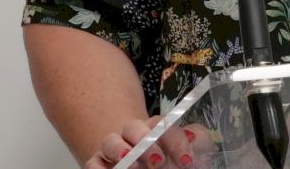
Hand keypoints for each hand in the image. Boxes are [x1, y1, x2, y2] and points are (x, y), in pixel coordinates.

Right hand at [84, 116, 208, 167]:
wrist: (155, 166)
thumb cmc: (175, 160)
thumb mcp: (192, 149)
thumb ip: (196, 139)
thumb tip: (192, 138)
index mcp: (156, 128)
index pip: (163, 125)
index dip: (175, 141)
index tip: (187, 159)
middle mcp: (133, 136)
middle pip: (133, 127)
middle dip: (145, 143)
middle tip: (158, 161)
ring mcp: (114, 150)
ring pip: (110, 141)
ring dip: (120, 151)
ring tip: (133, 165)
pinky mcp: (99, 164)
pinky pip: (93, 163)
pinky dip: (99, 168)